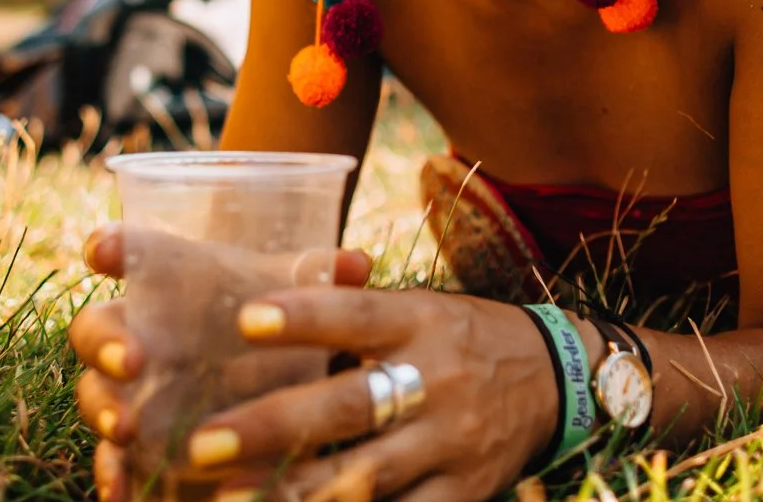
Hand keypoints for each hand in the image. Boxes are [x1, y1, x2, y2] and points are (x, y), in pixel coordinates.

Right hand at [68, 225, 374, 501]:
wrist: (266, 396)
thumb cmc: (270, 331)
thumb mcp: (296, 305)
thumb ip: (320, 280)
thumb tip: (359, 264)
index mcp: (167, 287)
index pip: (130, 253)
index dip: (111, 246)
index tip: (104, 250)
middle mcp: (137, 335)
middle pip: (96, 329)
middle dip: (107, 343)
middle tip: (132, 359)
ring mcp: (129, 393)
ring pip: (96, 395)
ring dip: (104, 410)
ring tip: (126, 429)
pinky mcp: (135, 446)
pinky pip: (108, 458)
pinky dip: (110, 472)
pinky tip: (121, 490)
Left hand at [185, 288, 562, 501]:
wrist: (559, 379)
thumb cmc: (463, 337)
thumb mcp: (422, 306)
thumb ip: (356, 303)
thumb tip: (285, 282)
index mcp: (421, 322)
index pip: (356, 315)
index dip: (303, 317)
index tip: (244, 321)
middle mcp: (437, 380)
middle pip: (350, 406)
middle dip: (272, 427)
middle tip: (203, 441)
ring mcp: (452, 443)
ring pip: (367, 475)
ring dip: (296, 490)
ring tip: (230, 498)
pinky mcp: (464, 493)